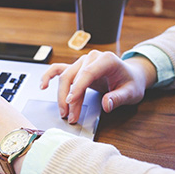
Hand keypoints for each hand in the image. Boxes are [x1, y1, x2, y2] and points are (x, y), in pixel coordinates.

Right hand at [40, 50, 156, 122]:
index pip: (88, 73)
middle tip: (70, 116)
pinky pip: (59, 69)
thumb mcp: (131, 92)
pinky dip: (49, 76)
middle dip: (69, 98)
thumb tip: (107, 104)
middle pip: (73, 76)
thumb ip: (119, 98)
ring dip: (61, 95)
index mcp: (106, 59)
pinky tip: (43, 85)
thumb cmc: (131, 82)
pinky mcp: (76, 68)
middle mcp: (92, 58)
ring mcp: (82, 62)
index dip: (78, 87)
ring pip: (65, 77)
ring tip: (64, 112)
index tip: (71, 102)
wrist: (131, 76)